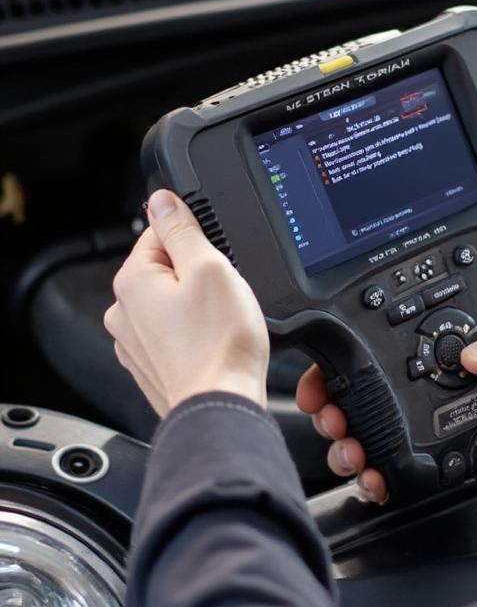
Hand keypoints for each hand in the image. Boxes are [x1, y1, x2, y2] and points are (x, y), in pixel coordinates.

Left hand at [104, 189, 269, 417]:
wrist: (220, 406)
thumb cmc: (219, 343)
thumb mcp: (210, 267)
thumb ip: (182, 229)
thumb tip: (161, 200)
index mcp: (132, 280)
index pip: (161, 232)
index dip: (197, 239)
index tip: (216, 258)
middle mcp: (122, 311)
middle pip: (166, 268)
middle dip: (197, 273)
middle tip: (224, 292)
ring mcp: (134, 342)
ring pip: (170, 301)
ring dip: (196, 304)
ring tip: (221, 321)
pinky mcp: (150, 366)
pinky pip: (173, 332)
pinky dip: (194, 332)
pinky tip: (213, 342)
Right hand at [296, 273, 476, 503]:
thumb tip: (474, 351)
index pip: (418, 315)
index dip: (372, 336)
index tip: (338, 359)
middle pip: (401, 369)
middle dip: (356, 392)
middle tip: (332, 412)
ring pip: (415, 410)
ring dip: (376, 429)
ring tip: (351, 446)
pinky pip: (449, 444)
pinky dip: (416, 458)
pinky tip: (388, 470)